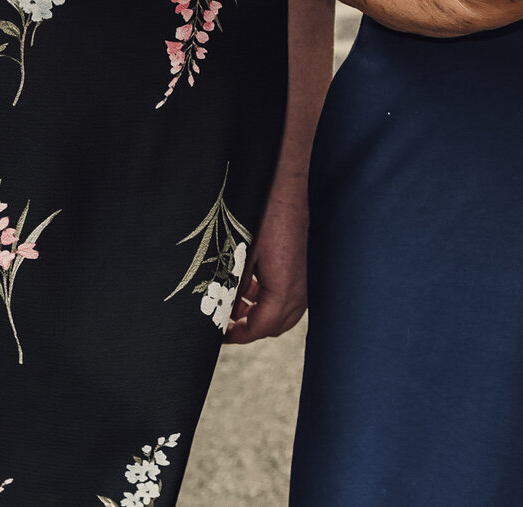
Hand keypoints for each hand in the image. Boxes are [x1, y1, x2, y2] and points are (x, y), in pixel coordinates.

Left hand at [223, 177, 307, 343]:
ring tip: (235, 307)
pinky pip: (289, 297)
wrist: (287, 186)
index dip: (238, 335)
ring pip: (285, 313)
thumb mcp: (241, 254)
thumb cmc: (265, 215)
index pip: (261, 327)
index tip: (218, 335)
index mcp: (284, 288)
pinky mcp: (302, 267)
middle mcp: (299, 287)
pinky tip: (251, 288)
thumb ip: (234, 288)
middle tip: (225, 325)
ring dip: (260, 315)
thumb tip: (223, 312)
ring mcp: (304, 278)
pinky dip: (269, 301)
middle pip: (276, 326)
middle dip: (250, 329)